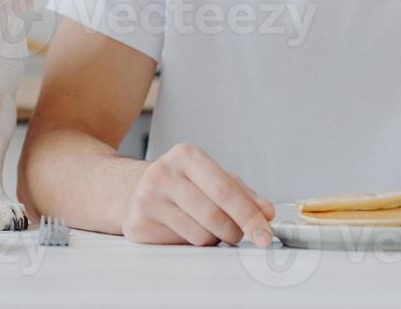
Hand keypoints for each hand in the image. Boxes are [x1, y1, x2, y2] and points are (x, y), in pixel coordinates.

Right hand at [121, 143, 275, 246]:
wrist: (133, 190)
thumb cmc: (181, 185)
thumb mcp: (211, 178)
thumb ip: (242, 194)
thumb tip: (267, 212)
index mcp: (186, 155)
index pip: (226, 190)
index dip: (250, 216)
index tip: (266, 235)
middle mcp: (163, 173)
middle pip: (215, 216)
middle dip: (234, 232)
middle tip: (236, 234)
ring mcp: (147, 199)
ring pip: (200, 236)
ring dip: (213, 240)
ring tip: (203, 226)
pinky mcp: (138, 224)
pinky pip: (181, 246)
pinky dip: (191, 244)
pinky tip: (183, 230)